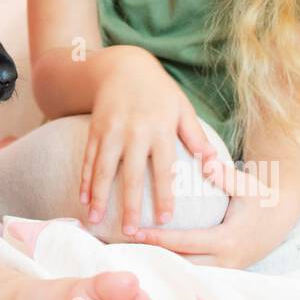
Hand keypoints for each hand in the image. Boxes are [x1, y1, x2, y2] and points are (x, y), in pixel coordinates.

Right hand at [82, 49, 222, 236]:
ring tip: (95, 220)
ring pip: (103, 169)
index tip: (166, 219)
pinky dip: (84, 179)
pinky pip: (88, 158)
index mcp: (159, 129)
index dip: (164, 194)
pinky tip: (83, 198)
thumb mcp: (182, 108)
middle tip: (129, 232)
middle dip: (130, 205)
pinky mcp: (95, 130)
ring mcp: (111, 131)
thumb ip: (196, 138)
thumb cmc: (159, 92)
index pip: (164, 168)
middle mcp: (134, 132)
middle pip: (131, 174)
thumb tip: (216, 166)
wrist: (123, 66)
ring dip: (99, 196)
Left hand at [137, 159, 299, 267]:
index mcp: (227, 240)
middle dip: (152, 257)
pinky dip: (172, 267)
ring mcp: (224, 270)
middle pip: (181, 264)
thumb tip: (206, 162)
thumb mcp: (246, 185)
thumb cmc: (260, 197)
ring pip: (185, 273)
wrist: (280, 218)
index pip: (186, 243)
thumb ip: (224, 175)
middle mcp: (224, 261)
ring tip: (129, 255)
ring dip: (160, 265)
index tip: (136, 233)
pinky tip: (150, 259)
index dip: (159, 239)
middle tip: (123, 247)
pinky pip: (193, 273)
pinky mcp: (222, 272)